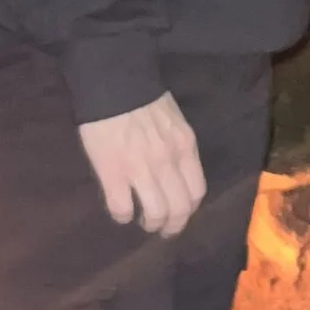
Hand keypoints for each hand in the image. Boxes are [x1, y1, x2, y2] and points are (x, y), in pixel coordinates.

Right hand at [78, 91, 204, 236]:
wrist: (113, 80)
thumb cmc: (143, 98)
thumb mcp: (174, 121)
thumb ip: (177, 147)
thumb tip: (174, 172)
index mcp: (184, 147)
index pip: (196, 191)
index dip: (188, 210)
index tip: (179, 214)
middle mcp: (168, 161)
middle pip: (179, 209)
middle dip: (172, 226)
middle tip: (161, 228)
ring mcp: (140, 168)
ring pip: (155, 213)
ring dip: (150, 223)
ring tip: (142, 220)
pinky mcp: (112, 172)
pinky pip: (122, 208)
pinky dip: (123, 216)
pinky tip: (121, 211)